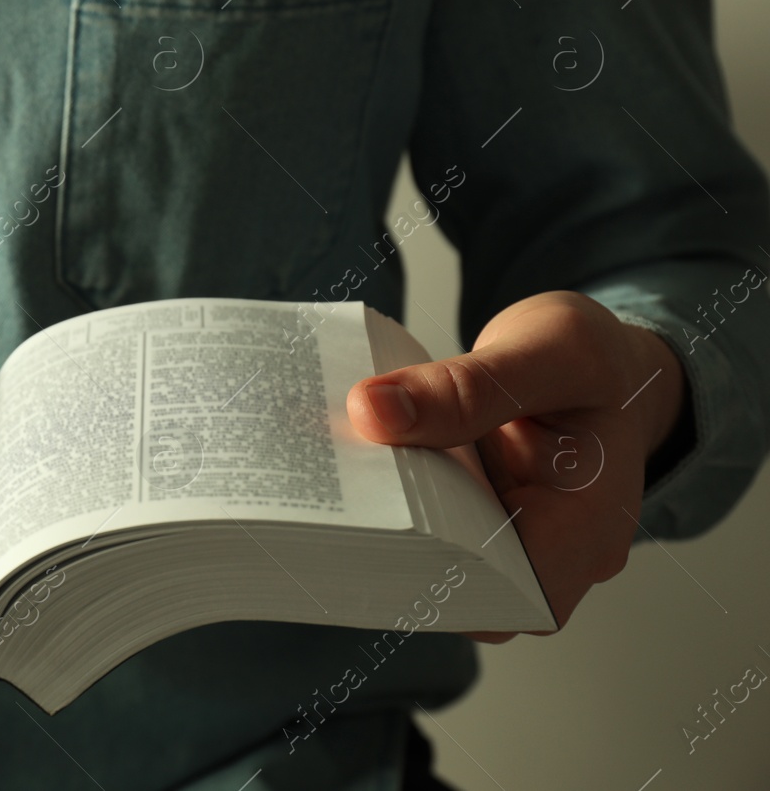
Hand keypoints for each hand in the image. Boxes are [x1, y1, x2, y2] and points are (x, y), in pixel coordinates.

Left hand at [346, 290, 684, 641]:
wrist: (604, 368)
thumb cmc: (599, 365)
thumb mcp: (554, 351)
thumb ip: (469, 384)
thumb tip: (373, 410)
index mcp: (590, 526)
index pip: (510, 591)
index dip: (440, 573)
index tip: (378, 522)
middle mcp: (554, 554)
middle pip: (466, 589)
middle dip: (399, 553)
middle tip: (338, 499)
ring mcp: (512, 545)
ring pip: (440, 568)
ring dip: (389, 531)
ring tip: (338, 481)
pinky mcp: (476, 525)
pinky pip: (430, 534)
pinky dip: (394, 505)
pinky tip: (356, 469)